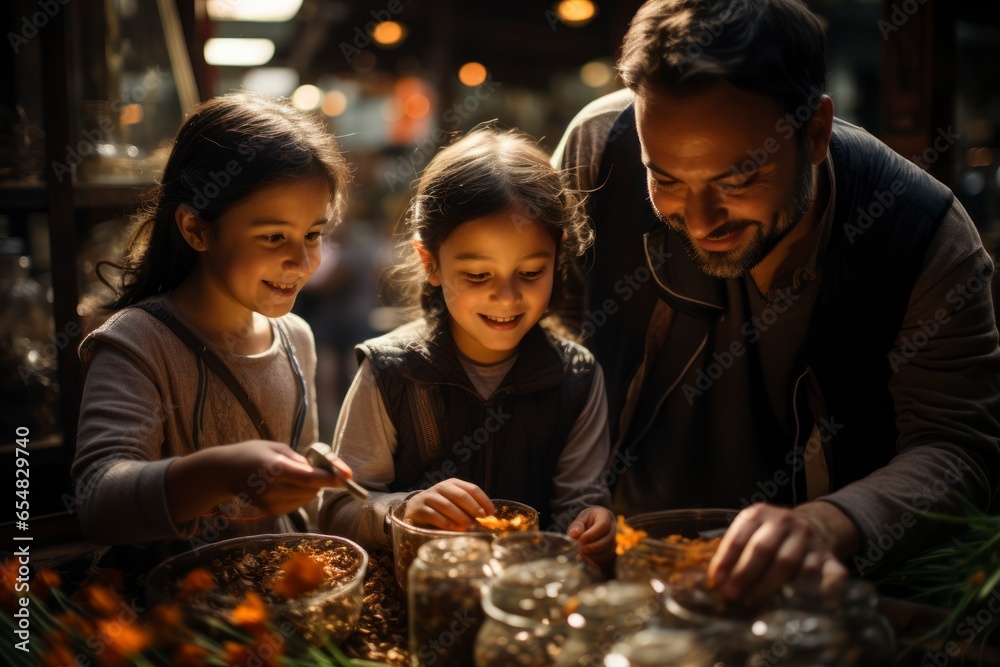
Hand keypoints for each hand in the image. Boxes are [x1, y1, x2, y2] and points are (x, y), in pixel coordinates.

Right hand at [221, 440, 343, 515]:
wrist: (225, 472)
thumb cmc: (253, 453)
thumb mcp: (277, 447)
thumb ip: (300, 459)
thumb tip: (323, 471)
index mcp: (275, 468)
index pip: (309, 477)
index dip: (331, 478)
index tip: (348, 476)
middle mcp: (273, 489)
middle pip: (312, 489)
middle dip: (322, 479)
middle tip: (318, 467)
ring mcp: (272, 503)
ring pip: (308, 497)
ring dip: (311, 487)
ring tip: (293, 474)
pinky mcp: (272, 511)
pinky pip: (298, 503)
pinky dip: (300, 494)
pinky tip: (286, 485)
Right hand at [404, 479, 493, 530]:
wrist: (414, 510)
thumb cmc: (440, 508)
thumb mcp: (454, 503)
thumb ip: (468, 508)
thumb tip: (489, 518)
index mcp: (453, 484)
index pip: (472, 488)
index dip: (484, 500)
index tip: (492, 513)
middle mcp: (441, 487)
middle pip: (461, 495)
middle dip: (474, 508)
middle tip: (482, 519)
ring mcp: (429, 497)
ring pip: (448, 505)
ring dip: (461, 517)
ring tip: (469, 526)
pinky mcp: (419, 509)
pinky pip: (435, 516)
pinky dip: (447, 523)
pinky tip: (455, 530)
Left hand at [567, 506, 615, 567]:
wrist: (592, 527)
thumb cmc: (587, 521)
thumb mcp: (581, 519)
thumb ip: (577, 525)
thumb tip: (573, 533)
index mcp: (605, 515)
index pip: (603, 525)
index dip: (591, 535)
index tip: (580, 541)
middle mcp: (614, 527)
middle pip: (608, 540)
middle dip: (592, 547)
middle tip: (580, 549)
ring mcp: (615, 540)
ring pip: (609, 551)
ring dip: (594, 555)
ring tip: (582, 553)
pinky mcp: (613, 551)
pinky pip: (607, 559)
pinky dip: (596, 560)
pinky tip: (586, 557)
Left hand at [707, 502, 855, 605]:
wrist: (815, 524)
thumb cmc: (773, 533)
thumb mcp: (753, 529)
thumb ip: (736, 548)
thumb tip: (716, 578)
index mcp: (760, 513)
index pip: (740, 536)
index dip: (726, 558)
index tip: (716, 579)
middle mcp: (784, 521)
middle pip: (762, 549)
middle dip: (744, 574)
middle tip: (731, 594)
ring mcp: (806, 537)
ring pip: (786, 563)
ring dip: (766, 585)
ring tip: (751, 599)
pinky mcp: (825, 554)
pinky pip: (812, 573)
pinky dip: (799, 587)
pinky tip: (785, 600)